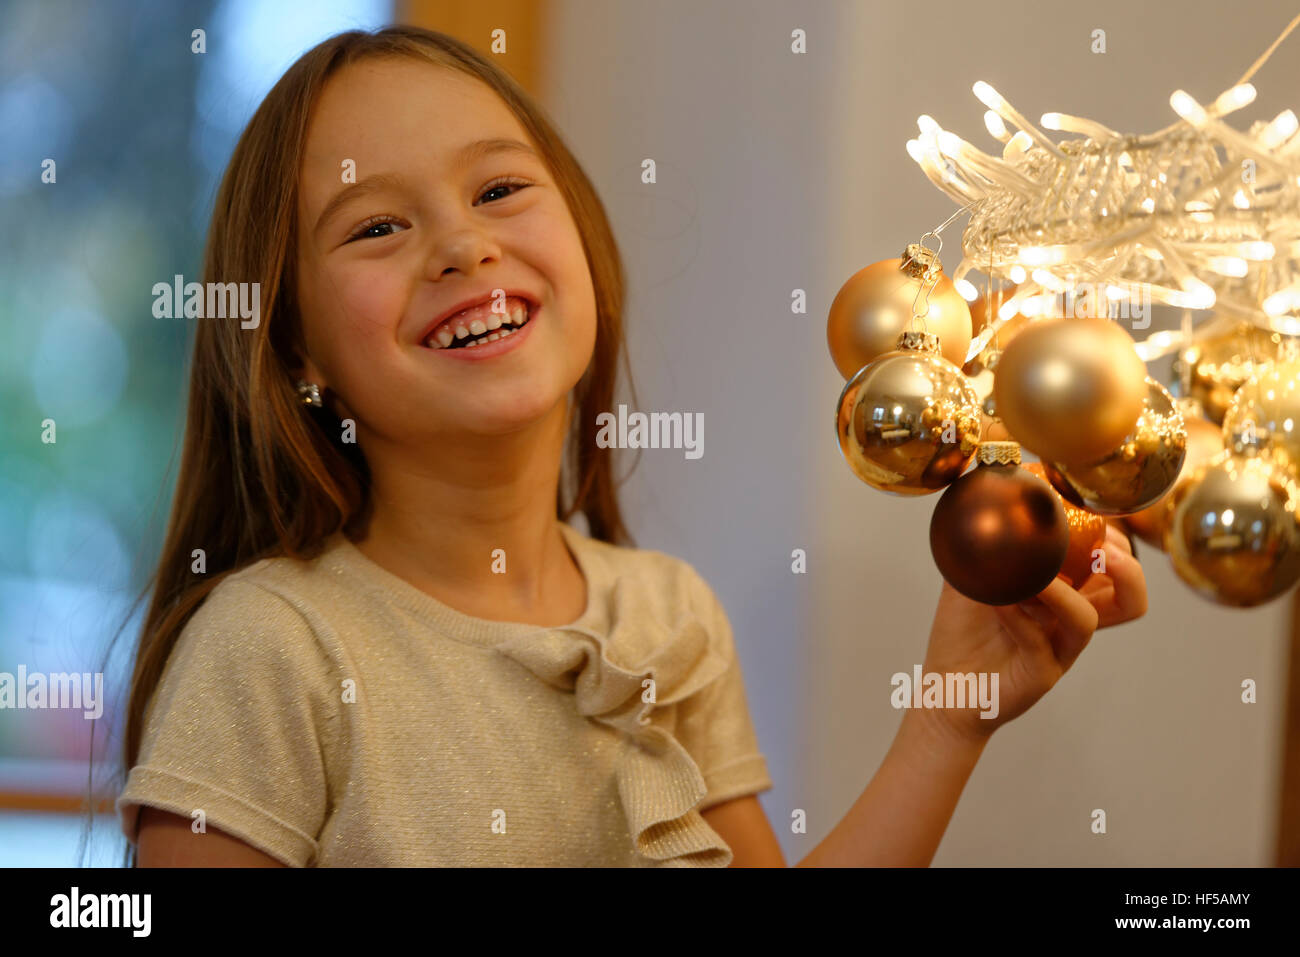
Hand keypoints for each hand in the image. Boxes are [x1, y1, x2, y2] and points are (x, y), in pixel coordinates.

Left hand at [918, 519, 1147, 744]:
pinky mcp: (1040, 673)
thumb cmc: (963, 630)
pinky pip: (1039, 641)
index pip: (1113, 561)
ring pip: (1089, 618)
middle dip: (1118, 559)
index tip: (1084, 503)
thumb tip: (978, 483)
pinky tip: (996, 600)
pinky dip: (1018, 616)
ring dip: (1066, 588)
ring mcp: (1060, 648)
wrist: (943, 687)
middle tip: (1085, 538)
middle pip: (1128, 592)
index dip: (1113, 533)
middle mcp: (1072, 618)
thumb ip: (982, 537)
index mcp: (1068, 591)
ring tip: (1043, 569)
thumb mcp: (971, 573)